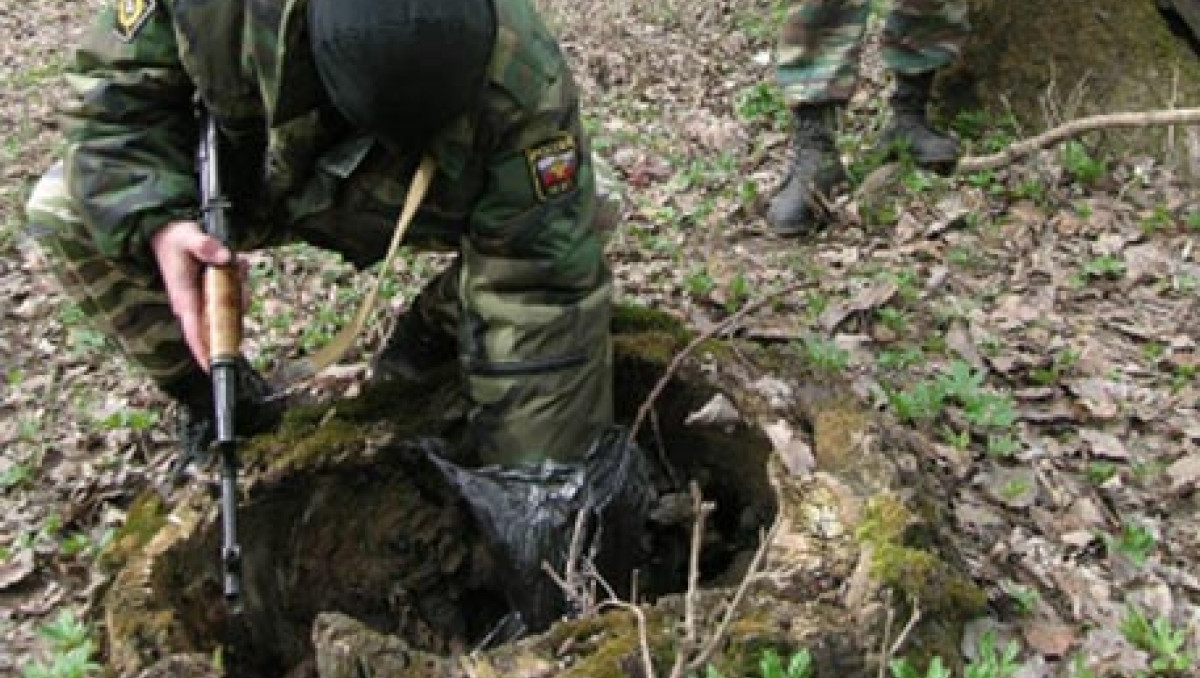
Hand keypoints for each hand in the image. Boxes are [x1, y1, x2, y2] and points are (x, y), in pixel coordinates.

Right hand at [150, 220, 239, 368]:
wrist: (166, 232)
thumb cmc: (175, 239)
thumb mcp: (188, 237)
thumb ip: (205, 246)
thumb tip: (224, 257)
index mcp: (185, 298)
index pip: (195, 332)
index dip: (205, 352)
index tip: (214, 370)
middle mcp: (194, 304)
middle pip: (222, 322)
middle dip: (237, 307)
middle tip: (239, 276)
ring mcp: (203, 300)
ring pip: (232, 307)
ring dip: (240, 288)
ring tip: (236, 263)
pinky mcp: (210, 293)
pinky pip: (233, 296)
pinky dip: (239, 281)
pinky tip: (237, 263)